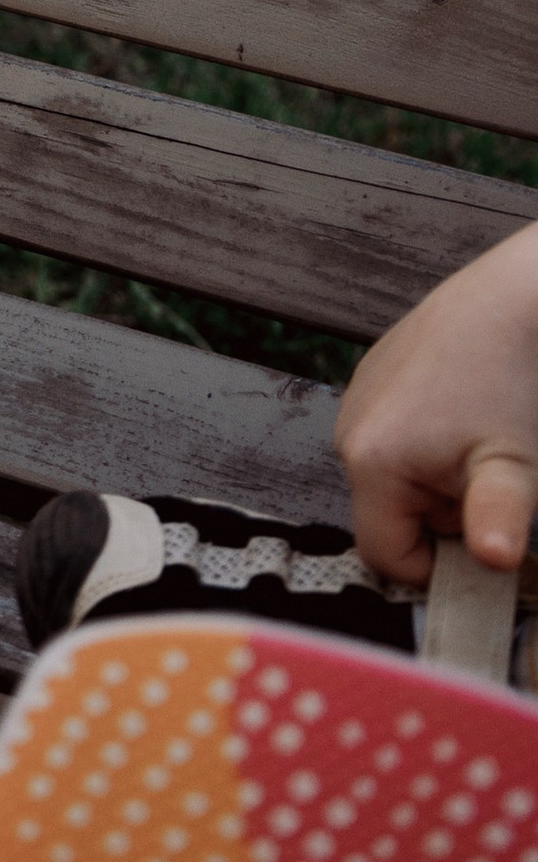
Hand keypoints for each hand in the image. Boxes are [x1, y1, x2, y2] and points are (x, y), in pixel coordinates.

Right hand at [334, 221, 537, 585]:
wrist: (510, 298)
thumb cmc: (509, 377)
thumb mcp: (513, 463)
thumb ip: (498, 520)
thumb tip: (496, 561)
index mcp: (369, 460)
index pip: (386, 555)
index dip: (438, 564)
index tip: (480, 535)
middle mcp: (348, 430)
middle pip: (389, 515)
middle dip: (440, 515)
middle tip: (485, 475)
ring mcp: (358, 399)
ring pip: (394, 477)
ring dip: (437, 479)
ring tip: (477, 440)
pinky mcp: (373, 377)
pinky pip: (395, 436)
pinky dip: (429, 441)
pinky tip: (464, 410)